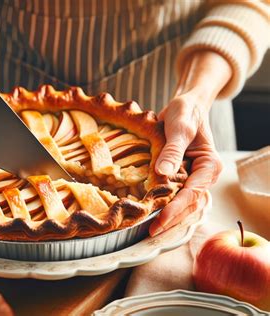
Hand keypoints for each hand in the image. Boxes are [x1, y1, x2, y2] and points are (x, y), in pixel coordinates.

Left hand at [149, 50, 231, 235]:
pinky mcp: (182, 177)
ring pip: (183, 204)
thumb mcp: (179, 128)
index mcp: (209, 166)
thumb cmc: (185, 114)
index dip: (175, 209)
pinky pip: (174, 196)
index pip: (192, 194)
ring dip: (168, 217)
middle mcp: (204, 176)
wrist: (185, 107)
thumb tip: (162, 174)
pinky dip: (164, 206)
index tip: (159, 221)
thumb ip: (172, 150)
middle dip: (172, 220)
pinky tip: (150, 214)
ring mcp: (193, 178)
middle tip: (150, 232)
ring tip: (150, 229)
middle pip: (190, 205)